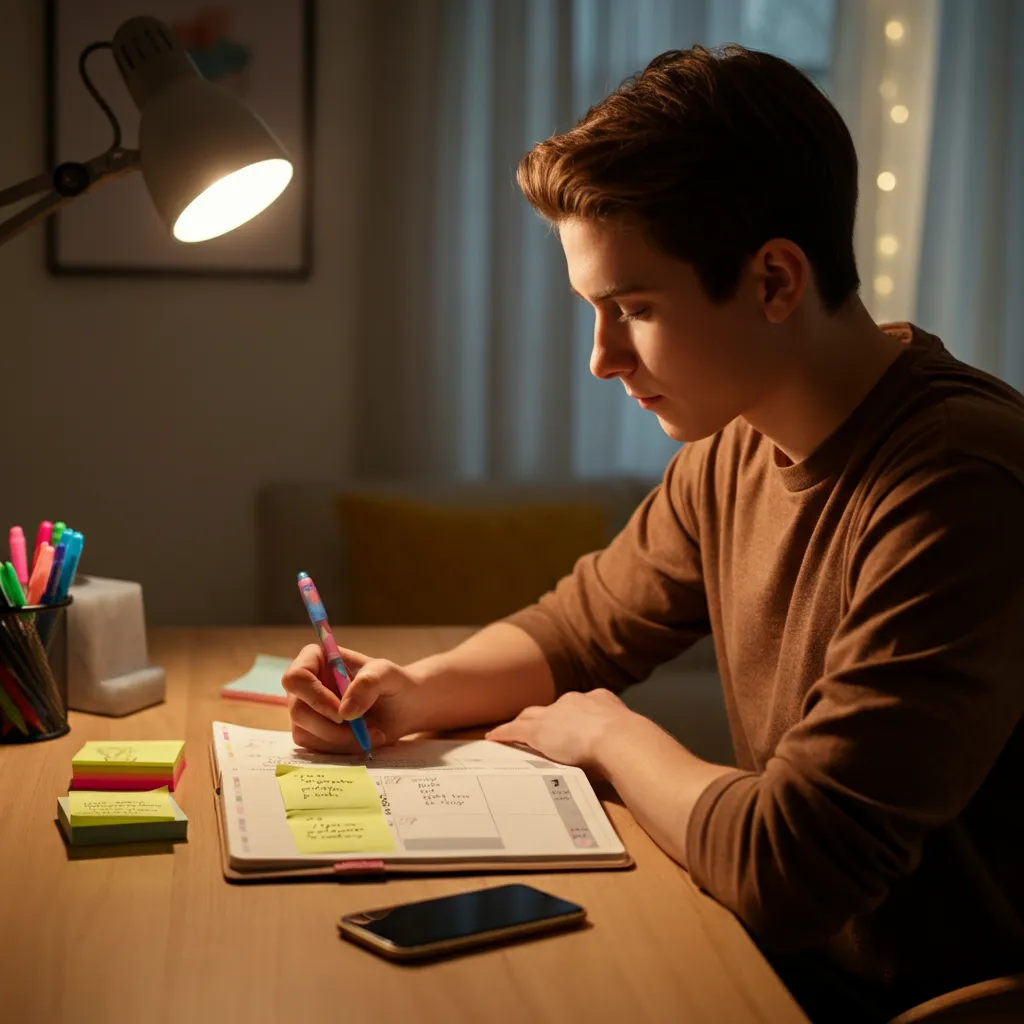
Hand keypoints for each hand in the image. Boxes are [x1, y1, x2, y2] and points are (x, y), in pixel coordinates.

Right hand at [282, 644, 423, 753]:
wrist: (402, 708)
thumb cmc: (392, 683)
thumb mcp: (387, 674)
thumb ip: (368, 683)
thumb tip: (343, 711)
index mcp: (316, 660)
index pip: (296, 677)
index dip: (314, 697)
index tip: (341, 713)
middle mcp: (305, 685)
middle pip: (298, 711)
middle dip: (331, 728)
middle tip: (363, 729)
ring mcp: (306, 710)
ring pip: (305, 734)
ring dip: (341, 741)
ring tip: (372, 734)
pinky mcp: (313, 734)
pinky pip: (316, 749)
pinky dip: (342, 749)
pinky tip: (364, 741)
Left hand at [484, 688, 635, 770]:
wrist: (618, 737)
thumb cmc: (629, 743)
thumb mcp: (626, 738)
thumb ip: (619, 742)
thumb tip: (621, 756)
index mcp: (599, 700)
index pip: (581, 708)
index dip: (574, 717)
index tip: (574, 726)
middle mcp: (575, 701)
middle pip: (553, 709)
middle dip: (546, 717)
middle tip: (540, 726)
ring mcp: (554, 714)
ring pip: (532, 716)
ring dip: (522, 723)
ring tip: (512, 731)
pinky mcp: (537, 730)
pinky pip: (515, 730)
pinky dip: (504, 733)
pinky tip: (494, 738)